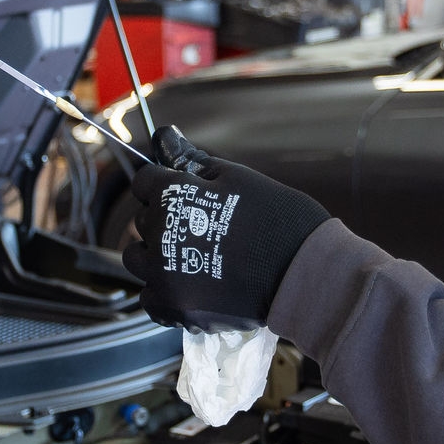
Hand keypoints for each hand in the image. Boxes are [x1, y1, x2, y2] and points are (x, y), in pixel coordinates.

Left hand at [122, 127, 329, 330]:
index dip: (166, 186)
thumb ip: (192, 160)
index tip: (188, 196)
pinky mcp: (175, 308)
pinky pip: (150, 298)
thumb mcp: (236, 178)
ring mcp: (165, 275)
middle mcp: (160, 235)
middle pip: (142, 221)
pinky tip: (193, 285)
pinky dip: (165, 292)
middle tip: (202, 228)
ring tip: (194, 259)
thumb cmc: (278, 217)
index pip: (144, 182)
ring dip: (157, 256)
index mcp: (173, 195)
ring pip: (138, 260)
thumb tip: (162, 135)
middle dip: (164, 220)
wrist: (305, 273)